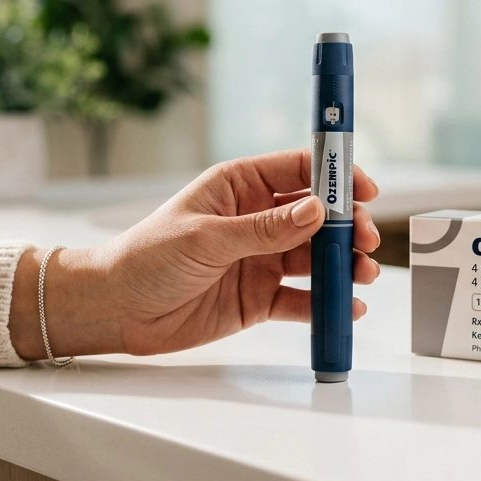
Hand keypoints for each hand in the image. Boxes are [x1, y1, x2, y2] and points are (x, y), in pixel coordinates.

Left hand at [8, 149, 382, 358]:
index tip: (364, 188)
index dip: (336, 176)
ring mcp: (260, 259)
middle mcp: (256, 219)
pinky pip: (302, 299)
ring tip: (363, 275)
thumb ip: (265, 228)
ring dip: (344, 264)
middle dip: (347, 226)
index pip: (299, 170)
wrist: (116, 309)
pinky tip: (347, 308)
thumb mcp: (207, 237)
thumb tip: (315, 212)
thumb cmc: (147, 257)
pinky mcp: (259, 298)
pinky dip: (326, 303)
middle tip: (365, 240)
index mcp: (240, 186)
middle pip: (317, 216)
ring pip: (316, 258)